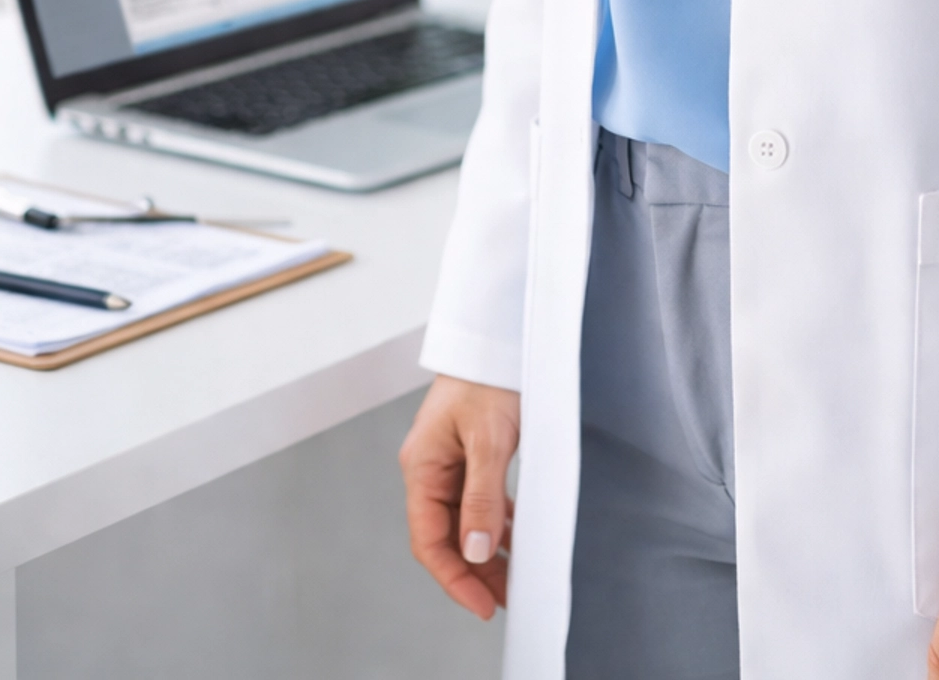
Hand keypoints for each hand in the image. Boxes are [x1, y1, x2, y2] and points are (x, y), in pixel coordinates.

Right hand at [400, 374, 520, 619]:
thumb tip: (478, 551)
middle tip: (505, 599)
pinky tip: (516, 538)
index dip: (454, 578)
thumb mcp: (489, 440)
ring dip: (487, 551)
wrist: (498, 334)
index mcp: (422, 467)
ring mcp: (450, 461)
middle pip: (446, 535)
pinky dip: (496, 523)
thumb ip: (482, 497)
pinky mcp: (471, 453)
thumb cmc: (488, 376)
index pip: (430, 540)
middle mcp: (431, 468)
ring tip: (515, 579)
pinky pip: (479, 501)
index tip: (482, 605)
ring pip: (465, 521)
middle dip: (474, 571)